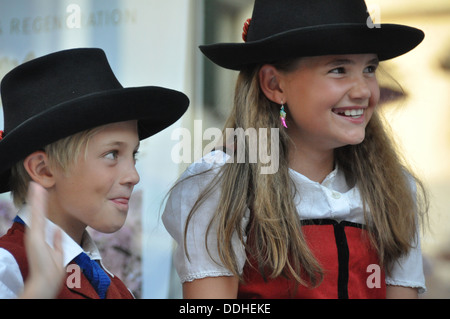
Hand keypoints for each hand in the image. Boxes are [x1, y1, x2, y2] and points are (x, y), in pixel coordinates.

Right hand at [20, 182, 64, 298]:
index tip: (42, 194)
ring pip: (36, 210)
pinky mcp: (34, 233)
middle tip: (36, 185)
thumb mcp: (57, 252)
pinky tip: (36, 190)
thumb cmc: (51, 269)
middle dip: (37, 199)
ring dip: (36, 197)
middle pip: (37, 212)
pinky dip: (36, 201)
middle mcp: (36, 233)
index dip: (42, 206)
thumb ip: (58, 241)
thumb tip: (59, 230)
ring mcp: (34, 233)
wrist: (46, 279)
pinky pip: (36, 213)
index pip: (42, 217)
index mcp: (41, 237)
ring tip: (35, 184)